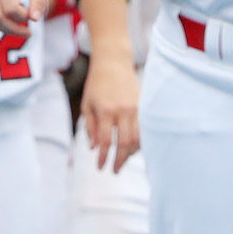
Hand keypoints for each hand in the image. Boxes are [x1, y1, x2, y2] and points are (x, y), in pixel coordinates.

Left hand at [81, 55, 140, 171]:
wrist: (114, 62)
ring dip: (131, 153)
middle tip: (114, 170)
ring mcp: (136, 107)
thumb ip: (90, 128)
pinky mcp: (144, 105)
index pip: (105, 141)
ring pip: (138, 138)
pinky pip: (145, 128)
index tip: (100, 167)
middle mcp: (123, 110)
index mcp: (106, 110)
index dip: (103, 157)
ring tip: (124, 159)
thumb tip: (94, 148)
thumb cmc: (97, 84)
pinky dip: (141, 141)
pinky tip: (134, 147)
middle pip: (124, 143)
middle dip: (119, 161)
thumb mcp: (87, 105)